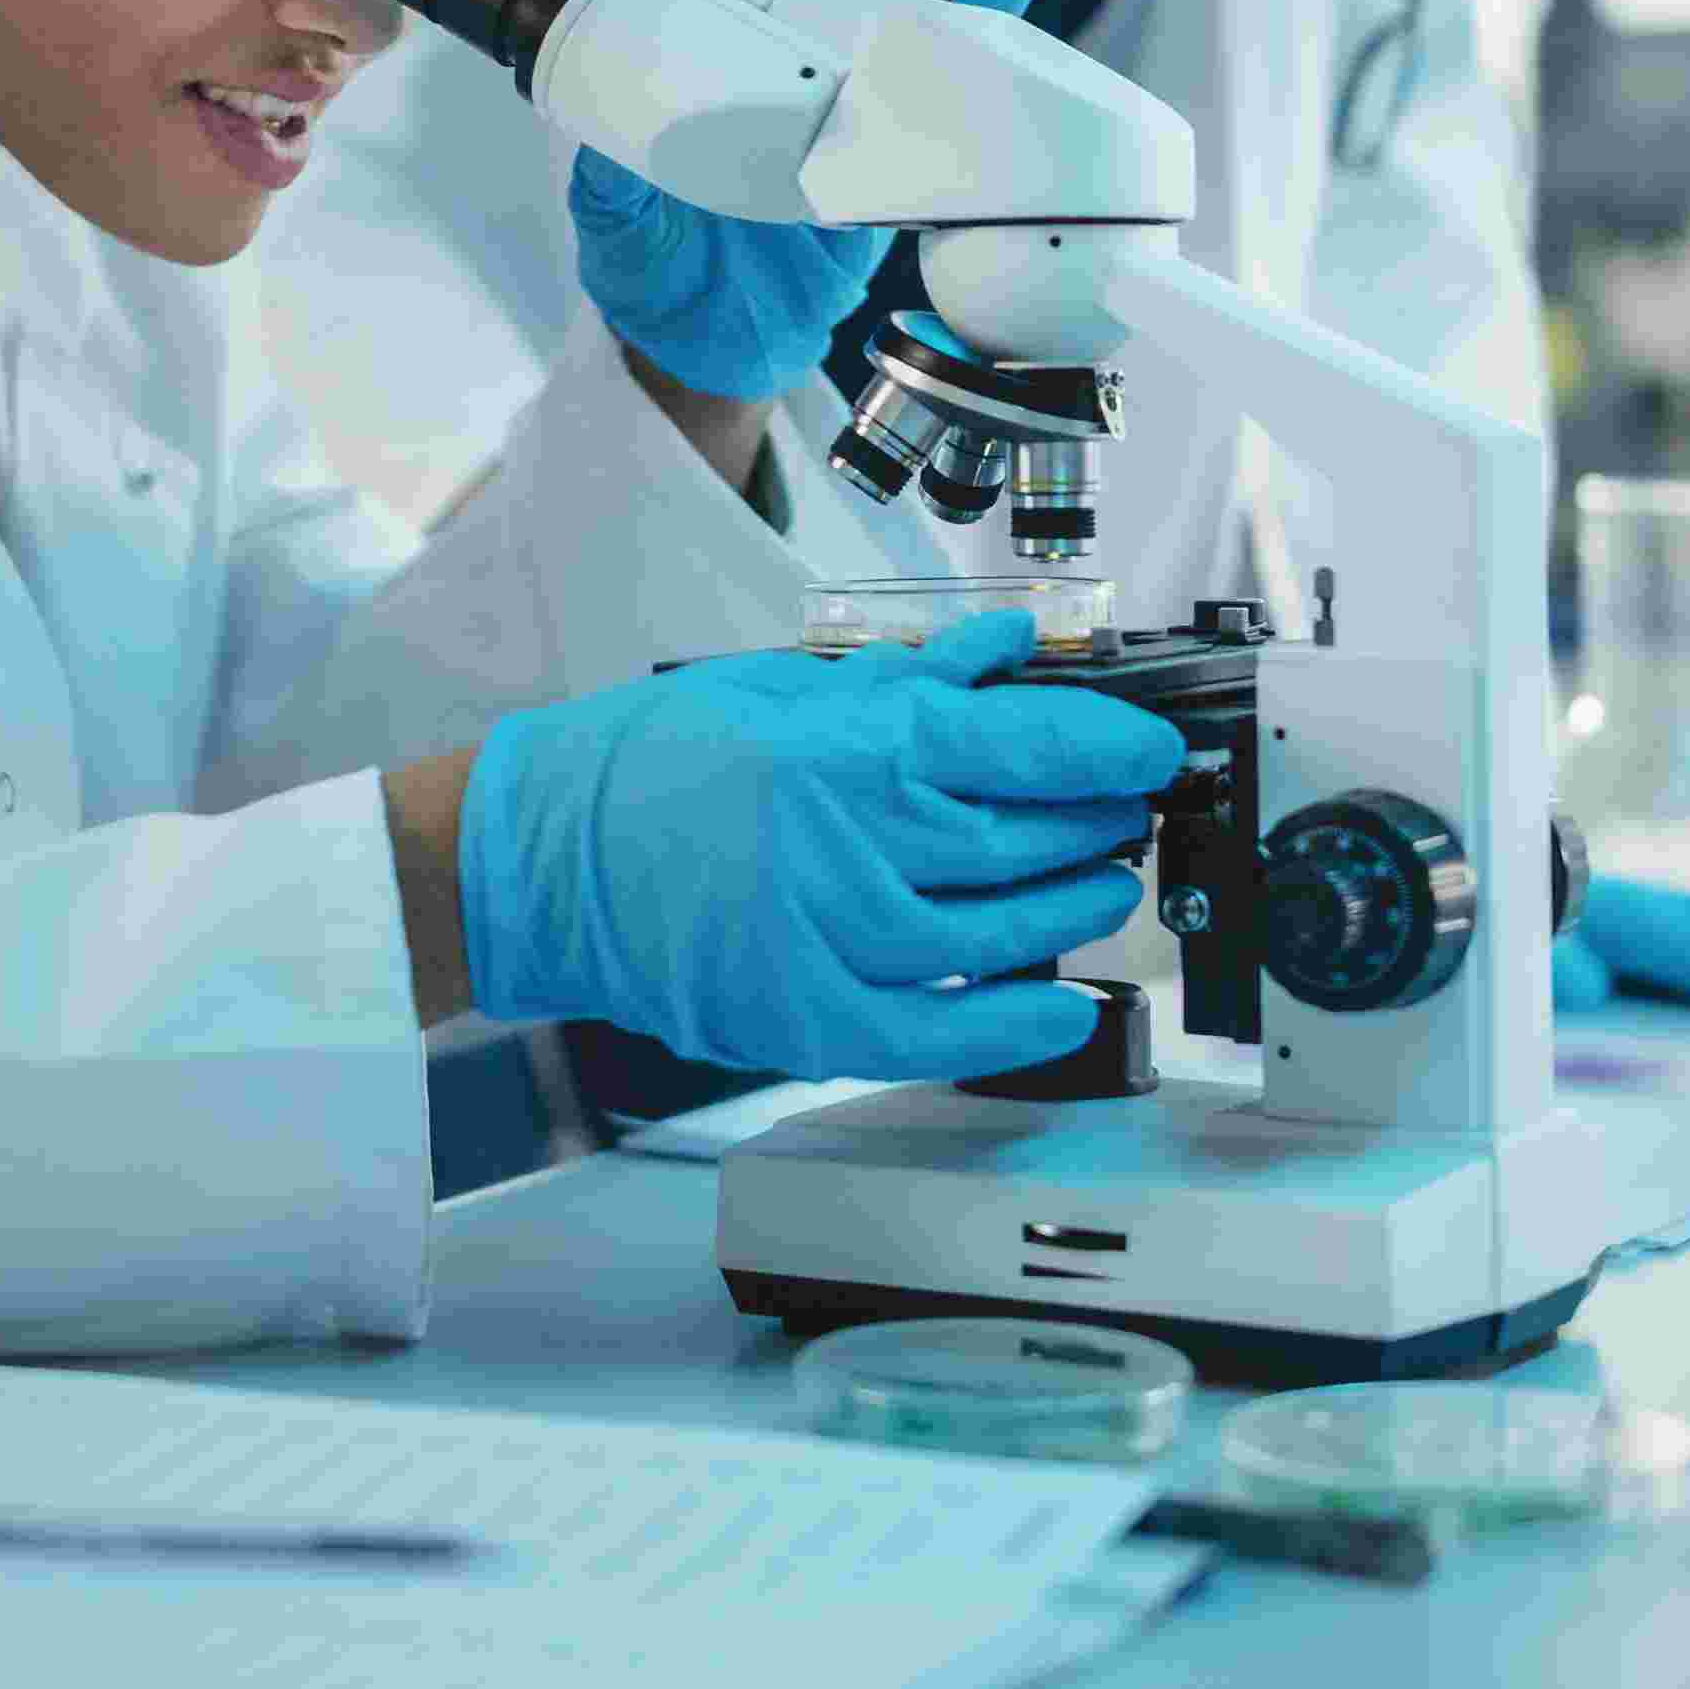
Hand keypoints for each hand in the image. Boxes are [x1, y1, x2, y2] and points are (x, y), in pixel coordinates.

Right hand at [459, 610, 1182, 1079]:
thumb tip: (1002, 656)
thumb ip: (899, 680)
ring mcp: (829, 941)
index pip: (1017, 746)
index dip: (1107, 750)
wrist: (536, 861)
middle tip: (1127, 808)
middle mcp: (845, 847)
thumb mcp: (775, 689)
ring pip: (1000, 934)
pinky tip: (1065, 1005)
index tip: (1153, 751)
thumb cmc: (645, 767)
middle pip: (1022, 838)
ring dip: (1072, 908)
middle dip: (1097, 821)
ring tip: (1099, 883)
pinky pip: (943, 1032)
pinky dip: (1017, 1024)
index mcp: (838, 750)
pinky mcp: (806, 1018)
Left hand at [570, 0, 1066, 401]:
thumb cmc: (660, 289)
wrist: (719, 362)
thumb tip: (602, 159)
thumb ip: (615, 201)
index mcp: (709, 86)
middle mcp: (781, 81)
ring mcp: (845, 110)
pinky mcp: (902, 154)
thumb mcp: (622, 244)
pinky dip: (1002, 5)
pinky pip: (961, 75)